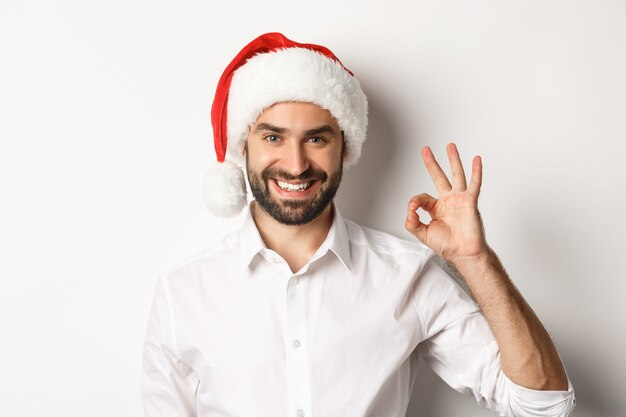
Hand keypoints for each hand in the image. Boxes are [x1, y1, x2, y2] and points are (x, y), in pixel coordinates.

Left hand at [405, 143, 487, 264]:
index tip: (412, 211)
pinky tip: (476, 159)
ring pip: (456, 175)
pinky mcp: (470, 202)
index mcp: (436, 208)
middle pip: (439, 176)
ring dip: (453, 160)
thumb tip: (409, 211)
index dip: (414, 202)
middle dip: (432, 163)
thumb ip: (412, 222)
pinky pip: (474, 184)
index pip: (422, 196)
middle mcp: (448, 200)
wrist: (463, 253)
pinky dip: (476, 171)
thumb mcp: (423, 234)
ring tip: (450, 146)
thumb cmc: (447, 245)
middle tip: (425, 149)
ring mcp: (460, 199)